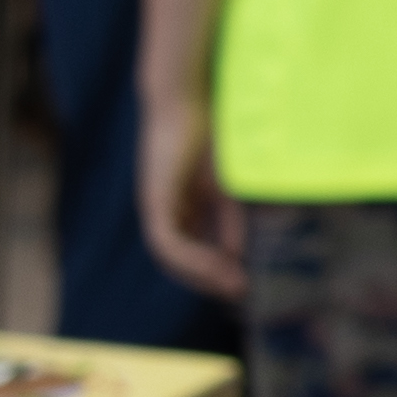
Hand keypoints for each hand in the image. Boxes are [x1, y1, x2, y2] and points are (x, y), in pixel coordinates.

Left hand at [139, 103, 245, 302]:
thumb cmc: (206, 136)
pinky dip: (193, 257)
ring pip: (172, 257)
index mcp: (178, 209)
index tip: (242, 285)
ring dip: (202, 274)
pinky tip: (219, 264)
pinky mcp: (154, 202)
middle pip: (180, 261)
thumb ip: (229, 221)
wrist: (186, 102)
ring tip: (232, 284)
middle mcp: (162, 213)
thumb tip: (237, 257)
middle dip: (209, 280)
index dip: (215, 272)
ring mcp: (155, 208)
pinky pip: (168, 242)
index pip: (192, 252)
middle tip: (239, 294)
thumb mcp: (225, 188)